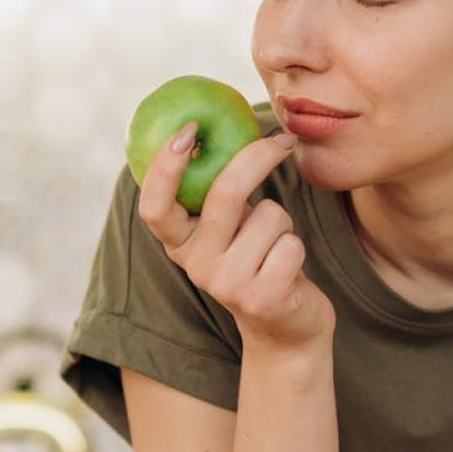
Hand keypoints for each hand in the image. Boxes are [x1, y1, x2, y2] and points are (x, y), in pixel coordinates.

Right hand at [137, 122, 335, 351]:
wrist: (286, 328)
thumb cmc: (258, 259)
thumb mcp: (231, 228)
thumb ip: (219, 192)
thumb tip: (221, 123)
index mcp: (180, 244)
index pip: (154, 206)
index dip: (164, 167)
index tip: (188, 129)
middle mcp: (196, 265)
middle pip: (223, 195)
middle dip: (256, 159)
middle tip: (282, 139)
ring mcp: (227, 285)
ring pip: (270, 217)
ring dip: (284, 222)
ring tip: (276, 247)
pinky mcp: (262, 299)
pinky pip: (291, 244)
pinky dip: (297, 248)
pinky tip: (288, 270)